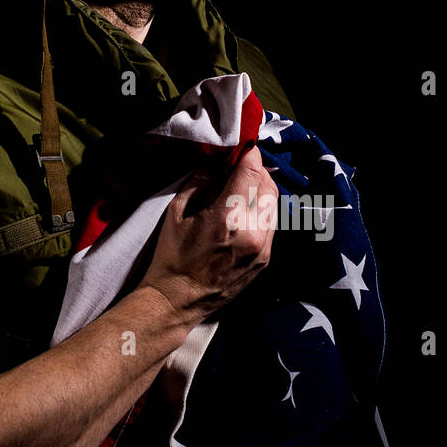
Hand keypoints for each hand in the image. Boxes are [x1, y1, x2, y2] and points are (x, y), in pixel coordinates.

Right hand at [139, 145, 278, 322]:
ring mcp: (262, 248)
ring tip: (242, 188)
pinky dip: (262, 211)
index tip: (242, 147)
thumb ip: (200, 183)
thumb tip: (217, 166)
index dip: (248, 153)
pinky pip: (271, 225)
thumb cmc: (173, 256)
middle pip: (268, 185)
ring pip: (274, 205)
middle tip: (240, 166)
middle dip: (256, 170)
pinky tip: (244, 211)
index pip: (251, 171)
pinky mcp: (265, 260)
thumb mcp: (176, 212)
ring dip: (261, 190)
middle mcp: (252, 231)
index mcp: (227, 216)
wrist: (179, 300)